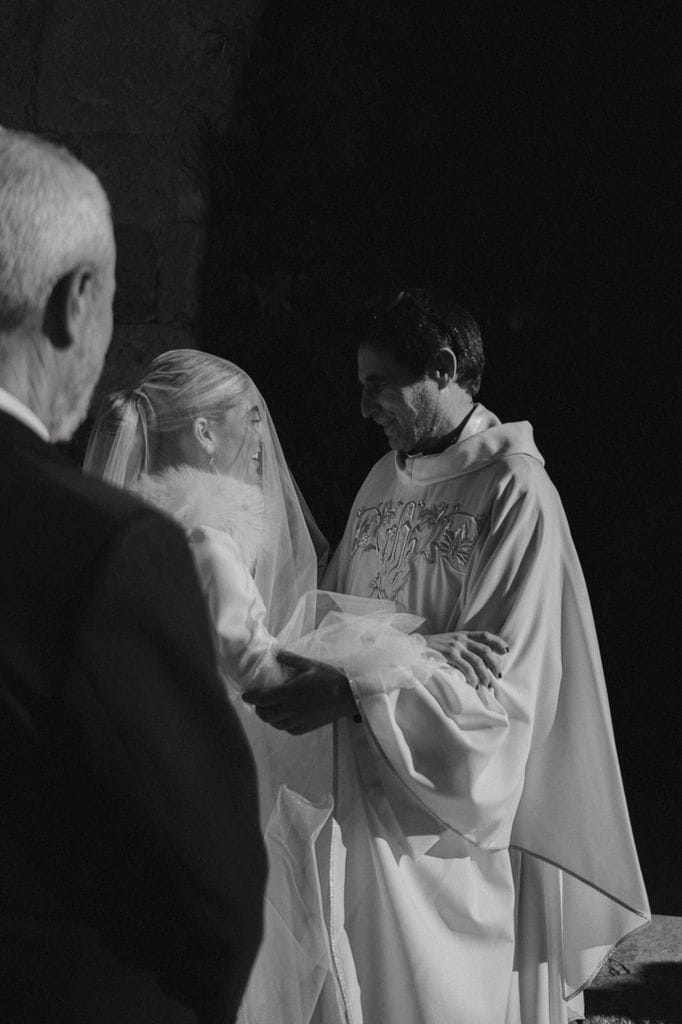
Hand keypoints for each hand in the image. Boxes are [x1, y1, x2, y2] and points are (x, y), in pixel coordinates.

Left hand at [242, 650, 357, 733]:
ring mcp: (298, 721)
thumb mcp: (309, 664)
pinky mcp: (305, 728)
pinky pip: (286, 729)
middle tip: (258, 700)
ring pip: (274, 723)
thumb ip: (290, 659)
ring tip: (270, 708)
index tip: (245, 694)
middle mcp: (291, 709)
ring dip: (268, 717)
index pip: (262, 698)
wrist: (348, 696)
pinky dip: (281, 723)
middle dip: (258, 708)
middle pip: (265, 714)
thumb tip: (275, 653)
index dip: (250, 697)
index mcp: (290, 692)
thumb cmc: (329, 677)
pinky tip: (284, 716)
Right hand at [424, 630, 508, 688]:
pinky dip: (472, 678)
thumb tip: (477, 661)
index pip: (485, 635)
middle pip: (485, 650)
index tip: (507, 651)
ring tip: (487, 686)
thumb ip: (461, 647)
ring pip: (478, 661)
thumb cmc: (430, 649)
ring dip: (485, 675)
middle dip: (495, 664)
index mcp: (462, 635)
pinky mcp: (449, 655)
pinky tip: (473, 686)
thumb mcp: (448, 643)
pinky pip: (466, 668)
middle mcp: (461, 639)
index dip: (498, 642)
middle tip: (498, 675)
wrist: (412, 648)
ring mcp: (455, 646)